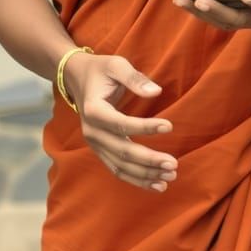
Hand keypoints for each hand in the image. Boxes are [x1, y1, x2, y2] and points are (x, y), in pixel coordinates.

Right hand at [63, 52, 177, 192]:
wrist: (77, 78)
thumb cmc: (101, 70)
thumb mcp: (116, 65)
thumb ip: (135, 78)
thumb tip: (156, 92)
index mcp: (94, 110)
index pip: (121, 124)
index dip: (145, 128)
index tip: (170, 126)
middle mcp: (91, 132)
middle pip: (122, 151)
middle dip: (149, 160)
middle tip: (174, 164)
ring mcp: (94, 144)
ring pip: (120, 166)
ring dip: (145, 174)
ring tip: (170, 177)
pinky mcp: (100, 150)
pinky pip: (117, 169)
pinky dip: (136, 179)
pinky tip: (157, 185)